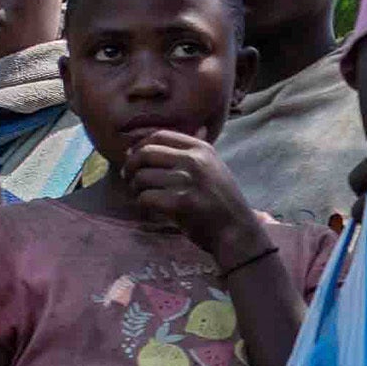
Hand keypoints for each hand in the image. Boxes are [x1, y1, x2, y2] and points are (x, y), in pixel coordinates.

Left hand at [124, 128, 261, 268]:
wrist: (237, 229)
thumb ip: (187, 151)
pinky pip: (146, 197)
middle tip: (129, 178)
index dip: (140, 145)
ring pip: (142, 176)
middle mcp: (194, 160)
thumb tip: (148, 140)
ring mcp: (188, 180)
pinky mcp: (181, 202)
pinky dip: (142, 203)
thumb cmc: (220, 200)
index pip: (159, 135)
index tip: (133, 157)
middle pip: (146, 153)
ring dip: (136, 188)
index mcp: (200, 148)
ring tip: (142, 195)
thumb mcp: (212, 166)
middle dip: (131, 166)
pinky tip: (150, 208)